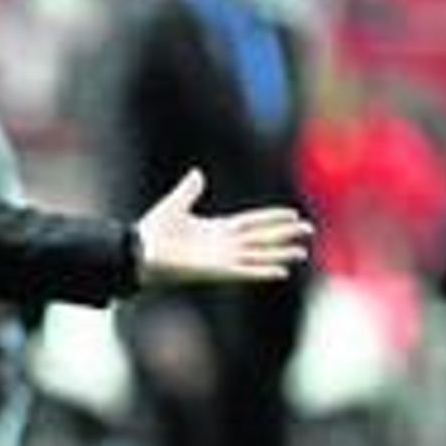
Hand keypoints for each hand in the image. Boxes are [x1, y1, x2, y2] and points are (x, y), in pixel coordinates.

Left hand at [135, 168, 310, 285]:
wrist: (138, 252)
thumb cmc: (152, 232)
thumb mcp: (175, 204)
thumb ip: (189, 190)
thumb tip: (197, 173)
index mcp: (216, 229)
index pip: (252, 221)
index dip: (271, 217)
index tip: (292, 213)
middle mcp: (223, 245)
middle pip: (261, 238)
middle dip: (284, 234)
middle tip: (308, 231)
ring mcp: (220, 259)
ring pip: (258, 255)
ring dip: (280, 254)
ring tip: (302, 253)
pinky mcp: (214, 271)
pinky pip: (244, 272)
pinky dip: (262, 271)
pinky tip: (281, 271)